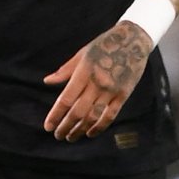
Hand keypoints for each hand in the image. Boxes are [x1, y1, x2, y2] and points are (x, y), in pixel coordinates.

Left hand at [43, 21, 153, 141]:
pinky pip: (110, 115)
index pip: (66, 99)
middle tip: (57, 135)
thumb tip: (47, 81)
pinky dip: (99, 127)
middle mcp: (97, 84)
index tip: (48, 126)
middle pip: (78, 111)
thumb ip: (65, 70)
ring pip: (93, 116)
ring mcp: (111, 91)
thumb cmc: (103, 46)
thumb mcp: (81, 54)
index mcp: (83, 72)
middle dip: (66, 126)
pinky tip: (90, 133)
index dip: (56, 115)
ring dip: (81, 130)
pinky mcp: (123, 95)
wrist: (132, 41)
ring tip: (70, 137)